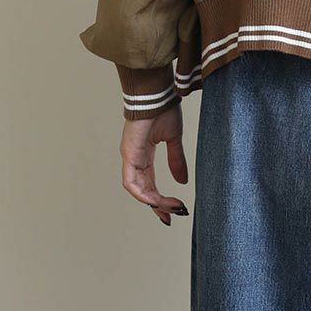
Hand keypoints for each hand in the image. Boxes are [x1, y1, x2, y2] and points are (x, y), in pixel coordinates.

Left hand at [120, 104, 188, 224]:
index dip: (160, 200)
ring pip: (137, 190)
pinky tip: (156, 200)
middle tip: (172, 216)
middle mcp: (134, 159)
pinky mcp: (129, 155)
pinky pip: (131, 183)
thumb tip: (182, 180)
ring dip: (153, 202)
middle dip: (158, 206)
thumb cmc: (163, 109)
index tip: (174, 210)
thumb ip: (176, 160)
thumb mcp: (174, 140)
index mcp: (144, 155)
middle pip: (143, 191)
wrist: (156, 95)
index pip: (149, 184)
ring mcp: (130, 158)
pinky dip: (143, 194)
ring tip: (171, 208)